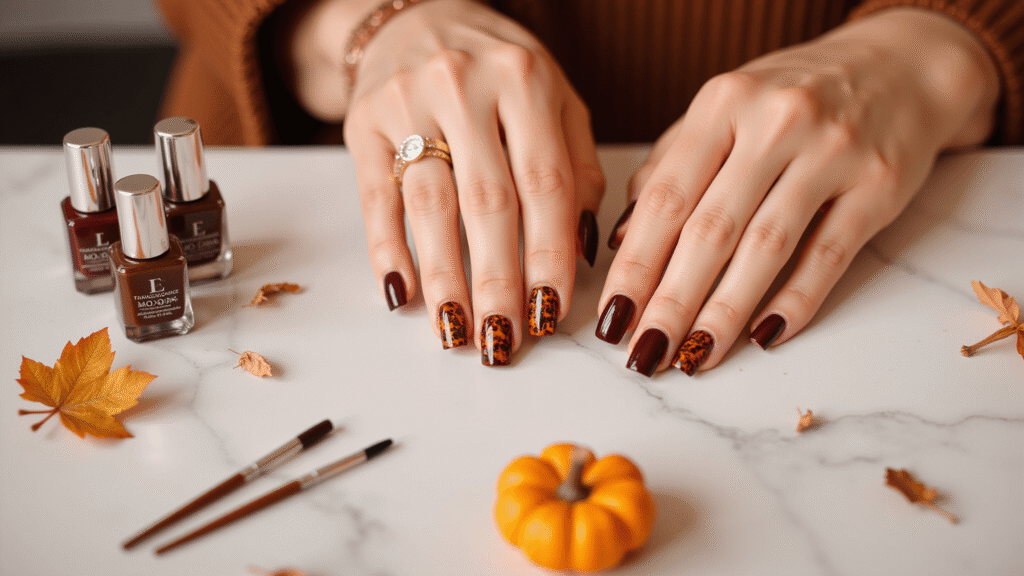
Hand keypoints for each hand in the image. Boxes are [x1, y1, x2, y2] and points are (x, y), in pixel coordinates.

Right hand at [328, 0, 603, 363]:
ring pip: (430, 206)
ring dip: (445, 278)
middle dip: (498, 282)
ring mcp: (407, 102)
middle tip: (502, 339)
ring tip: (457, 331)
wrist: (418, 16)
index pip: (544, 183)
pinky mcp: (363, 123)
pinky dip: (387, 250)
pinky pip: (375, 197)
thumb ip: (576, 167)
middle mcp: (464, 85)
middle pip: (487, 202)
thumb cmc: (498, 70)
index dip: (549, 255)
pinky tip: (401, 294)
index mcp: (524, 80)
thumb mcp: (554, 98)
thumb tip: (580, 251)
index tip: (551, 311)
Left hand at [596, 8, 999, 375]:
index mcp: (723, 104)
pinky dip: (796, 300)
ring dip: (724, 312)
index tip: (612, 317)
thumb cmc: (792, 98)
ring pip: (766, 247)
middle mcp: (775, 122)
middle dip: (671, 302)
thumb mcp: (724, 111)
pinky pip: (829, 254)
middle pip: (711, 230)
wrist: (900, 66)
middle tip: (644, 354)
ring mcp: (833, 152)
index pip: (667, 197)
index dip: (635, 265)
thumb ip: (671, 167)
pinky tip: (764, 336)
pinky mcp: (880, 184)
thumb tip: (624, 238)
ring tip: (693, 358)